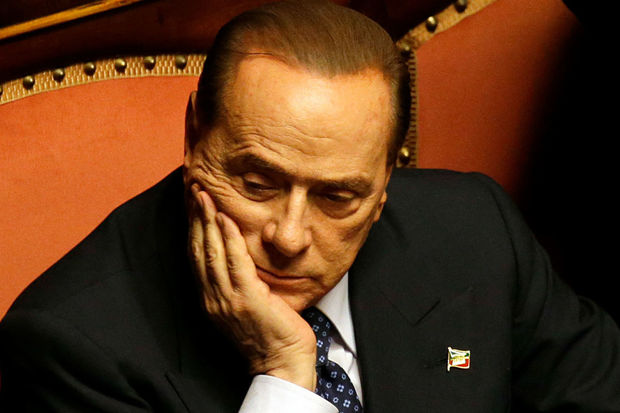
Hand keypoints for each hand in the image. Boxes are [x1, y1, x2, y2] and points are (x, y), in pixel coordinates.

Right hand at [188, 184, 316, 390]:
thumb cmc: (270, 332)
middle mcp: (212, 298)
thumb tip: (241, 253)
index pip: (197, 256)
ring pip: (211, 252)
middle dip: (196, 217)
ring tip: (204, 196)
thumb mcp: (248, 303)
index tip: (194, 203)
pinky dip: (228, 238)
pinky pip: (234, 262)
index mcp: (211, 298)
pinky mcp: (246, 299)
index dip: (194, 227)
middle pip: (198, 249)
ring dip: (207, 221)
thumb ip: (240, 280)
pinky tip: (226, 218)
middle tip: (195, 189)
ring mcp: (227, 299)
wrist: (282, 362)